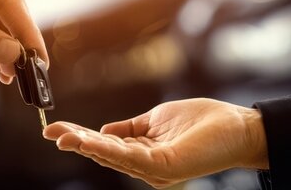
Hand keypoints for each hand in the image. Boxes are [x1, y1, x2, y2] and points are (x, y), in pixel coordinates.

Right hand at [43, 98, 268, 188]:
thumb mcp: (156, 120)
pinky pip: (132, 158)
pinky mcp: (166, 165)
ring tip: (62, 137)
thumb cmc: (204, 123)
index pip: (106, 144)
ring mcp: (155, 169)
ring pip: (113, 157)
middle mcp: (146, 166)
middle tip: (49, 133)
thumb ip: (130, 127)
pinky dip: (109, 149)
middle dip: (75, 142)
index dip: (80, 136)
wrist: (240, 127)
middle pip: (104, 153)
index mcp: (142, 154)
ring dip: (86, 146)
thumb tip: (102, 128)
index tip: (56, 128)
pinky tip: (91, 140)